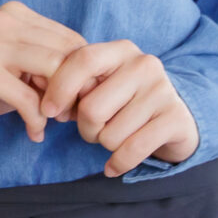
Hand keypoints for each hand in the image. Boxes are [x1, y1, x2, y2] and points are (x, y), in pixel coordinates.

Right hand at [0, 1, 86, 140]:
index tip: (81, 99)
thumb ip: (44, 65)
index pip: (71, 38)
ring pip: (53, 70)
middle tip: (72, 115)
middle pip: (67, 53)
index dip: (84, 72)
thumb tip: (87, 85)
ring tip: (54, 122)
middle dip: (77, 89)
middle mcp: (5, 22)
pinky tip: (34, 133)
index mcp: (16, 14)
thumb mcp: (13, 64)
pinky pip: (28, 99)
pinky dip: (37, 121)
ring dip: (61, 105)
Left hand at [40, 42, 199, 177]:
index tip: (48, 111)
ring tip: (114, 137)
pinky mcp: (175, 119)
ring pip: (110, 134)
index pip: (82, 60)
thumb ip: (72, 87)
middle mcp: (144, 64)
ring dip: (104, 144)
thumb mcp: (100, 86)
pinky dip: (117, 164)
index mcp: (121, 50)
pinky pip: (132, 150)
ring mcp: (163, 91)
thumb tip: (40, 101)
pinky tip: (112, 167)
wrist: (177, 118)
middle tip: (91, 130)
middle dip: (84, 128)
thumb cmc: (125, 101)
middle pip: (92, 107)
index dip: (59, 88)